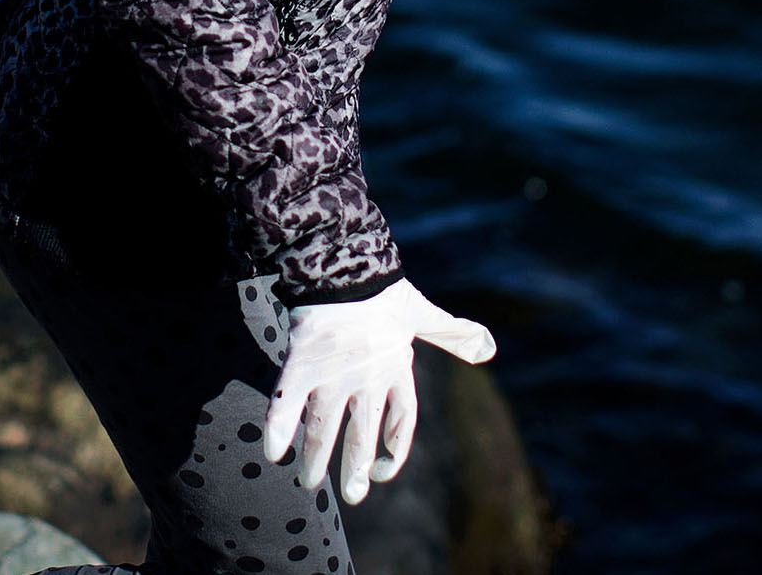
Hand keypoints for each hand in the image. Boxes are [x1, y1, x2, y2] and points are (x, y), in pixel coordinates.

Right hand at [263, 277, 495, 504]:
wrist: (347, 265)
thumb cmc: (385, 291)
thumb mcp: (423, 314)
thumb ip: (453, 334)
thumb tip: (489, 348)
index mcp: (397, 370)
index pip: (402, 421)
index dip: (395, 450)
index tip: (384, 472)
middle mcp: (367, 380)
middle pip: (362, 436)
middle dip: (355, 469)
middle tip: (353, 495)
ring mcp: (333, 375)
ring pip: (323, 429)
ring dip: (315, 459)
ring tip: (309, 483)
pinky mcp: (301, 364)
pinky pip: (286, 404)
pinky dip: (278, 429)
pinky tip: (272, 452)